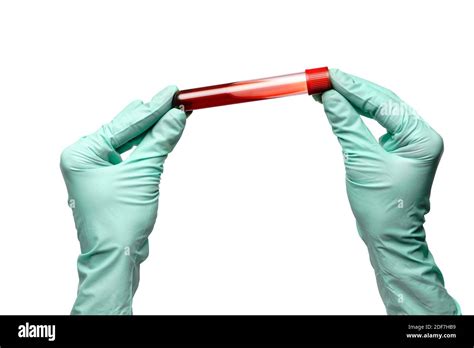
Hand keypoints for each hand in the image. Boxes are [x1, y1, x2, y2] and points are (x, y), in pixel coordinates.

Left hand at [60, 86, 185, 313]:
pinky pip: (132, 157)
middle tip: (173, 97)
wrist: (116, 258)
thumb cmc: (120, 221)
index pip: (124, 124)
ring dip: (151, 131)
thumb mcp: (143, 174)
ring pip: (129, 143)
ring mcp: (97, 171)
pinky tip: (159, 135)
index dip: (152, 108)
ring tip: (169, 111)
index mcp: (82, 153)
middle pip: (125, 130)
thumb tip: (176, 116)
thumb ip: (159, 142)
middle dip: (151, 116)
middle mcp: (85, 159)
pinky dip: (148, 148)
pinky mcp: (111, 182)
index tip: (171, 92)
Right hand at [319, 69, 459, 313]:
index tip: (329, 75)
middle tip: (323, 78)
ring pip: (377, 111)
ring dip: (351, 101)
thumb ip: (346, 126)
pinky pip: (373, 125)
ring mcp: (407, 143)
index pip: (383, 102)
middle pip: (382, 101)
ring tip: (325, 90)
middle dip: (351, 89)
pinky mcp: (394, 150)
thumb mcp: (362, 162)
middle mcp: (418, 135)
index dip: (353, 87)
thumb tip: (329, 98)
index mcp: (421, 137)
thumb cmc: (383, 208)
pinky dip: (354, 116)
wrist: (389, 239)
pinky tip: (338, 108)